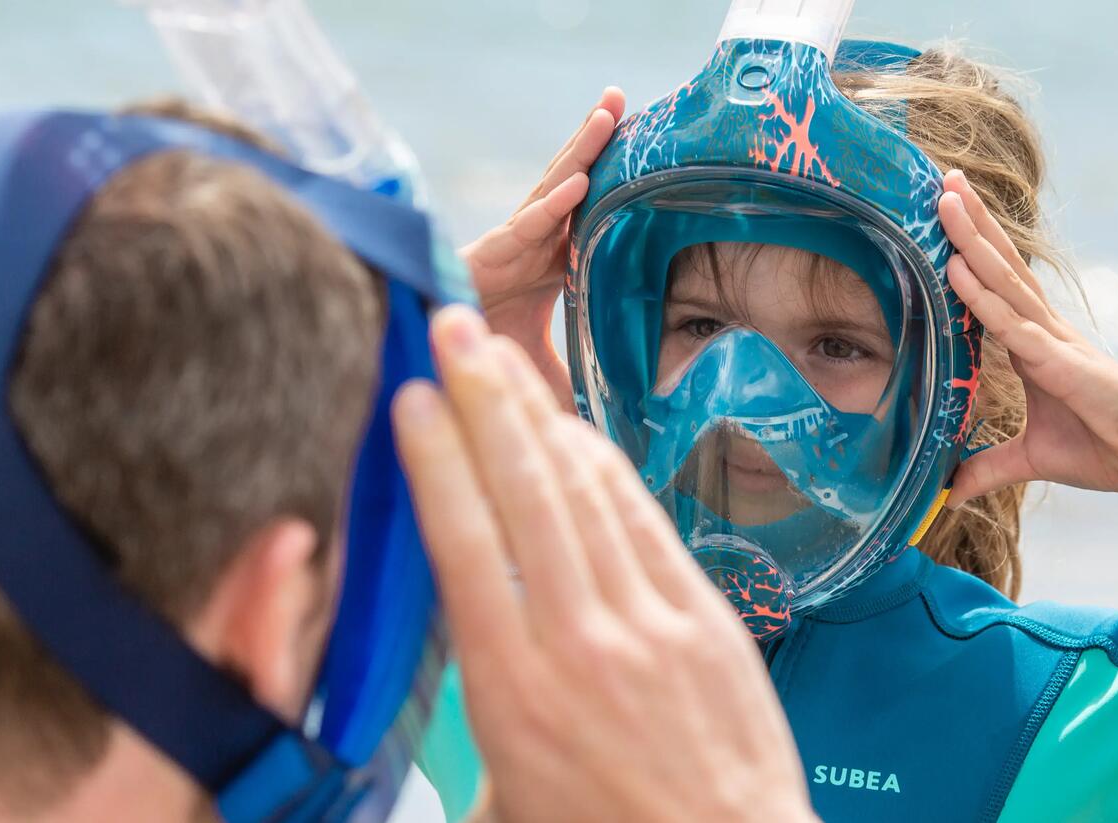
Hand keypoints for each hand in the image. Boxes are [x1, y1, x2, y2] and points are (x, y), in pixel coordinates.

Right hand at [393, 307, 816, 822]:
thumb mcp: (504, 787)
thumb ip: (479, 702)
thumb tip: (454, 632)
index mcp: (513, 694)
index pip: (464, 547)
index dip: (437, 459)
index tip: (411, 397)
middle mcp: (580, 644)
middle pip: (524, 494)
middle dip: (485, 399)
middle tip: (451, 325)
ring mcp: (651, 623)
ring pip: (586, 494)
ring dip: (541, 414)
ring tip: (504, 354)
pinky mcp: (706, 618)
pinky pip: (645, 522)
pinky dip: (607, 468)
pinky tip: (576, 429)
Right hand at [460, 88, 625, 408]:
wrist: (430, 366)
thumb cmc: (478, 360)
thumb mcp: (540, 370)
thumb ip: (573, 381)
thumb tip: (612, 412)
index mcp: (550, 260)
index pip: (590, 212)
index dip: (616, 182)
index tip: (652, 154)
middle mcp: (533, 243)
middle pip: (573, 183)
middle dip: (597, 140)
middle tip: (622, 97)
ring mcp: (511, 245)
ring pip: (553, 189)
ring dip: (582, 151)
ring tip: (609, 113)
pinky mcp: (488, 257)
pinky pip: (526, 227)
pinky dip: (554, 205)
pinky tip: (580, 182)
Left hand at [937, 170, 1117, 500]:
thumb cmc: (1103, 448)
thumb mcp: (1031, 459)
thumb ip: (990, 467)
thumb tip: (950, 490)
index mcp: (1035, 343)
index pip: (996, 287)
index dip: (970, 250)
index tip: (943, 214)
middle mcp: (1044, 330)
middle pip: (999, 266)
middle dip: (970, 223)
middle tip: (941, 179)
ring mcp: (1054, 342)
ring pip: (1005, 281)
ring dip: (972, 241)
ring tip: (945, 200)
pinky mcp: (1062, 364)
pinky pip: (1014, 325)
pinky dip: (984, 297)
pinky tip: (959, 269)